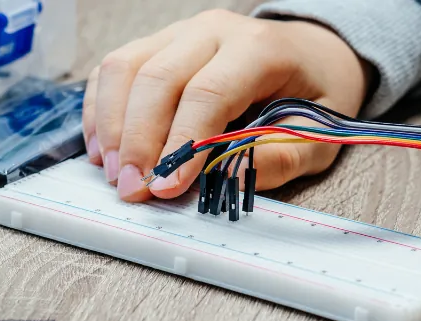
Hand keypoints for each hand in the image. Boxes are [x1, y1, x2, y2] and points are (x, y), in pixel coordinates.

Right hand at [82, 9, 368, 201]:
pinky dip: (101, 112)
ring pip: (124, 68)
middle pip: (158, 78)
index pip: (209, 93)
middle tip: (132, 190)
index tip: (167, 188)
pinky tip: (104, 151)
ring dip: (112, 126)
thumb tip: (229, 181)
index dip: (183, 144)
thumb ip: (279, 158)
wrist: (312, 56)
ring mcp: (179, 33)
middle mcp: (213, 31)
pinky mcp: (156, 45)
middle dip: (138, 140)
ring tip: (115, 175)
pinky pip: (113, 71)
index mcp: (260, 49)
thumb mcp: (319, 136)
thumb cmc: (315, 97)